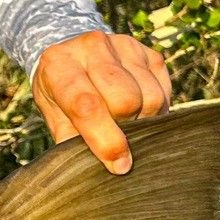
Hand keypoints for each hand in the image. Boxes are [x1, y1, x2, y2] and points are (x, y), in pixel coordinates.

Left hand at [31, 30, 171, 174]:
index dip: (105, 139)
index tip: (118, 165)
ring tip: (126, 122)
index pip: (86, 105)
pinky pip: (165, 91)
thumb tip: (93, 174)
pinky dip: (156, 110)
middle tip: (116, 134)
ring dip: (143, 120)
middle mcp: (92, 46)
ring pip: (151, 97)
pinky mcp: (149, 52)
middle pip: (126, 100)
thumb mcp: (54, 115)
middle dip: (126, 128)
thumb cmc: (61, 93)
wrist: (73, 54)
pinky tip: (139, 110)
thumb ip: (71, 140)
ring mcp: (123, 45)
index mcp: (58, 64)